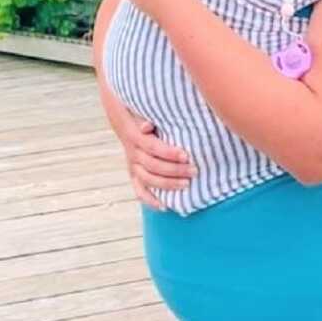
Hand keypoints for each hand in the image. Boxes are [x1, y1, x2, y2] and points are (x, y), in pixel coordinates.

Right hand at [100, 89, 196, 209]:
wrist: (127, 123)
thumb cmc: (146, 118)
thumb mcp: (144, 114)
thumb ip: (148, 119)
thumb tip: (146, 126)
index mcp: (136, 138)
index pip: (153, 148)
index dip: (169, 153)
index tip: (186, 155)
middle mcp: (133, 154)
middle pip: (153, 166)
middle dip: (175, 170)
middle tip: (194, 171)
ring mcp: (133, 166)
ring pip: (148, 180)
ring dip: (167, 185)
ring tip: (186, 185)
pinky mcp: (134, 176)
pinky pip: (140, 192)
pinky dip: (151, 200)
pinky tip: (165, 206)